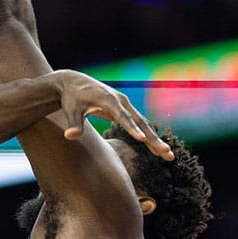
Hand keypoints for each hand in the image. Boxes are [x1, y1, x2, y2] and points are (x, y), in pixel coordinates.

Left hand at [51, 70, 173, 160]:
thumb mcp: (71, 109)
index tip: (142, 139)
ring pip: (143, 124)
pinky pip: (140, 124)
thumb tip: (69, 136)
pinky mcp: (125, 110)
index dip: (131, 128)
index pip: (122, 116)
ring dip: (155, 139)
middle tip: (165, 152)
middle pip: (139, 121)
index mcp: (108, 100)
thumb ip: (74, 123)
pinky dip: (148, 136)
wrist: (74, 82)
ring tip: (168, 156)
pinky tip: (157, 149)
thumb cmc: (72, 98)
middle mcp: (121, 101)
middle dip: (152, 138)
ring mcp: (125, 105)